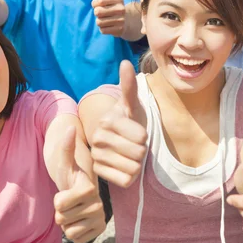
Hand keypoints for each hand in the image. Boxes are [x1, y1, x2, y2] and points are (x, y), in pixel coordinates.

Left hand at [54, 126, 105, 242]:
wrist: (80, 188)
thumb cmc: (70, 173)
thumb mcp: (65, 160)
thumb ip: (66, 146)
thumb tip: (69, 127)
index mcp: (89, 188)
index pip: (61, 205)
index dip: (58, 200)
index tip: (66, 190)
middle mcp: (99, 204)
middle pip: (62, 219)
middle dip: (61, 211)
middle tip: (69, 201)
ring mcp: (100, 218)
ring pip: (69, 231)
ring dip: (67, 221)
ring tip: (74, 208)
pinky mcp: (100, 229)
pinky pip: (77, 239)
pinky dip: (74, 231)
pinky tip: (79, 218)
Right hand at [90, 61, 147, 187]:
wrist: (118, 140)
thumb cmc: (130, 120)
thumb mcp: (132, 104)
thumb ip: (129, 85)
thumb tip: (125, 62)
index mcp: (107, 121)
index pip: (141, 137)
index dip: (144, 136)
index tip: (136, 131)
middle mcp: (98, 139)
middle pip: (138, 153)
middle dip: (142, 150)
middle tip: (133, 145)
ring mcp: (97, 157)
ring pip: (133, 168)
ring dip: (137, 163)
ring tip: (129, 154)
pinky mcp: (99, 174)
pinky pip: (126, 180)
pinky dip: (130, 176)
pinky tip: (124, 166)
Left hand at [92, 0, 125, 36]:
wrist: (126, 20)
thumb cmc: (113, 4)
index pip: (98, 0)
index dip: (95, 3)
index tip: (98, 3)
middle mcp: (121, 9)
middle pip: (97, 12)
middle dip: (97, 12)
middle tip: (103, 12)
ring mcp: (121, 20)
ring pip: (99, 22)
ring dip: (100, 21)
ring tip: (107, 18)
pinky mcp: (119, 30)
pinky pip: (102, 30)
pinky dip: (103, 28)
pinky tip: (109, 25)